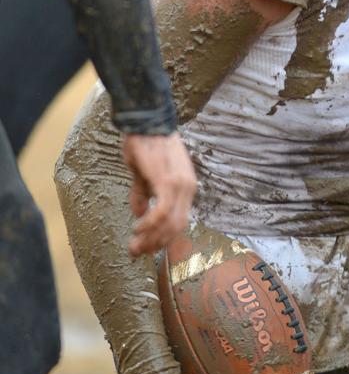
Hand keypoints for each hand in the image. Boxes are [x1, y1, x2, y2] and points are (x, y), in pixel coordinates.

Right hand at [122, 132, 196, 256]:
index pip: (180, 222)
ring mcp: (181, 185)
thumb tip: (140, 213)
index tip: (146, 248)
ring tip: (134, 245)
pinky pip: (162, 211)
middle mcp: (188, 188)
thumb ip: (144, 193)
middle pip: (177, 228)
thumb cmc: (145, 144)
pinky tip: (137, 227)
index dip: (164, 238)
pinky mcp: (168, 181)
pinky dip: (150, 224)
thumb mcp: (145, 174)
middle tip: (137, 252)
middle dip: (156, 244)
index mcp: (186, 187)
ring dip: (151, 238)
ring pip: (170, 223)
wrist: (146, 121)